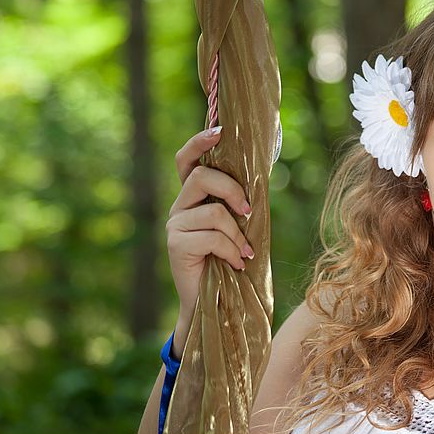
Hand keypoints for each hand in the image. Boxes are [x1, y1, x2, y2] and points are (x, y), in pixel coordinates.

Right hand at [166, 127, 253, 342]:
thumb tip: (259, 177)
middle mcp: (179, 206)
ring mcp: (174, 224)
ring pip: (213, 211)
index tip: (221, 131)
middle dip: (233, 190)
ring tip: (245, 252)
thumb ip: (237, 203)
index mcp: (192, 196)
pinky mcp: (176, 244)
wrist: (212, 301)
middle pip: (202, 177)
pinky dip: (232, 250)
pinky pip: (213, 236)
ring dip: (238, 233)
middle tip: (248, 210)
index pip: (186, 159)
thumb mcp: (235, 226)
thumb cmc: (229, 260)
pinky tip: (237, 263)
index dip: (200, 141)